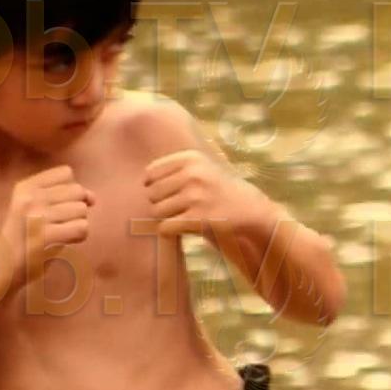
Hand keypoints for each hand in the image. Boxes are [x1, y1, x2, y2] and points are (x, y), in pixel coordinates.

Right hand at [0, 164, 93, 287]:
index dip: (71, 191)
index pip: (66, 173)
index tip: (57, 207)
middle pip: (77, 191)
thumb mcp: (37, 208)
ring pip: (81, 210)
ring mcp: (36, 216)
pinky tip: (63, 242)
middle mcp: (29, 198)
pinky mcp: (45, 236)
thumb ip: (66, 196)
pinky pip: (82, 228)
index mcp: (25, 187)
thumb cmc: (26, 237)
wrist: (2, 267)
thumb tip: (93, 197)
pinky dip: (79, 237)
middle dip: (76, 209)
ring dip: (77, 224)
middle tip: (57, 224)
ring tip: (57, 234)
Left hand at [142, 149, 271, 237]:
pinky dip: (169, 231)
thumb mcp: (201, 167)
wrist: (250, 211)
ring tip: (182, 217)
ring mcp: (197, 196)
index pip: (150, 174)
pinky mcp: (199, 219)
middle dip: (160, 204)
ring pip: (156, 211)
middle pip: (151, 194)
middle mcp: (193, 174)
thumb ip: (172, 168)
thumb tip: (140, 178)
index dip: (154, 187)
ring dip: (165, 218)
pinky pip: (165, 227)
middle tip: (177, 209)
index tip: (169, 194)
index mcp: (190, 158)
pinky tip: (182, 229)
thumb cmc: (218, 190)